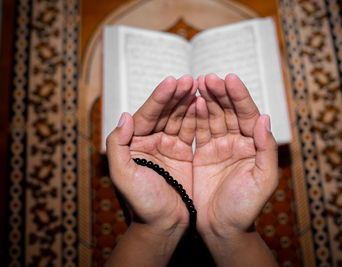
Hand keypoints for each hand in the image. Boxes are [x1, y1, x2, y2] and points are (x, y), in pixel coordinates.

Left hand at [106, 75, 196, 233]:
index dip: (159, 98)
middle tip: (189, 79)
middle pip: (164, 112)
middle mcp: (150, 141)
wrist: (165, 225)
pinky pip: (190, 130)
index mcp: (134, 143)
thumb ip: (117, 145)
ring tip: (199, 85)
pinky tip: (202, 103)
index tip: (172, 81)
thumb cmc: (143, 204)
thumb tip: (125, 116)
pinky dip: (196, 116)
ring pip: (178, 117)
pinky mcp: (183, 153)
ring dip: (187, 101)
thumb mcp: (122, 175)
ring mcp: (168, 146)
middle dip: (176, 94)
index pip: (147, 114)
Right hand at [193, 73, 277, 236]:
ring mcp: (219, 147)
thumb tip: (265, 118)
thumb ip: (265, 149)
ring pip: (213, 117)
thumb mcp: (263, 180)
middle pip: (229, 111)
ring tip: (197, 83)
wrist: (222, 228)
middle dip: (220, 93)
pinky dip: (195, 116)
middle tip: (208, 78)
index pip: (248, 114)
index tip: (229, 79)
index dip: (239, 96)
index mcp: (254, 146)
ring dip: (206, 100)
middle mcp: (238, 142)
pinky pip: (199, 130)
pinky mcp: (202, 154)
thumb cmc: (245, 208)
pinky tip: (191, 102)